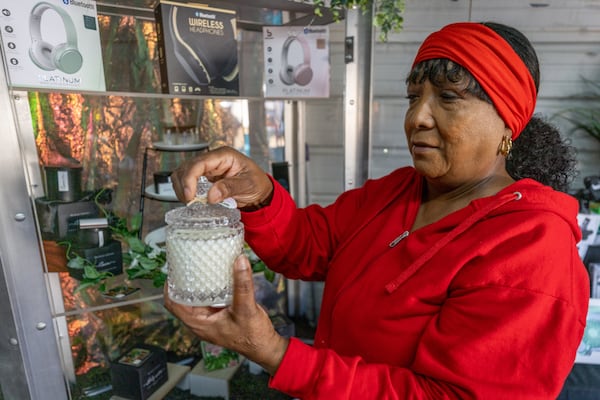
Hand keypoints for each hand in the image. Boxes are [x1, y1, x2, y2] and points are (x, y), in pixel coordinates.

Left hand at [163, 255, 288, 374]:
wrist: (264, 346)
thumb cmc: (252, 336)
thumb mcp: (246, 309)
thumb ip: (242, 284)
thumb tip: (239, 261)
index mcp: (199, 324)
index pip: (173, 305)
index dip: (170, 288)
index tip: (173, 271)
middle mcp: (201, 321)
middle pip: (183, 299)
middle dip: (183, 282)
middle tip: (186, 263)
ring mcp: (210, 318)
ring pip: (196, 298)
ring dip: (197, 284)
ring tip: (199, 266)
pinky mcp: (218, 315)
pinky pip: (209, 298)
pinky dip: (210, 287)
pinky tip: (215, 276)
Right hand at [170, 146, 272, 208]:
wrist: (260, 191)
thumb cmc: (258, 184)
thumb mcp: (248, 185)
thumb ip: (230, 188)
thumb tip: (211, 195)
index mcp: (225, 155)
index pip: (199, 163)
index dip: (190, 178)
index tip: (190, 195)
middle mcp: (214, 159)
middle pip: (187, 166)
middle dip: (184, 184)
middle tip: (189, 201)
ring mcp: (208, 168)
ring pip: (184, 172)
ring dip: (182, 187)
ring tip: (189, 201)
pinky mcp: (206, 177)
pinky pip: (188, 180)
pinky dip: (185, 189)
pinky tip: (191, 198)